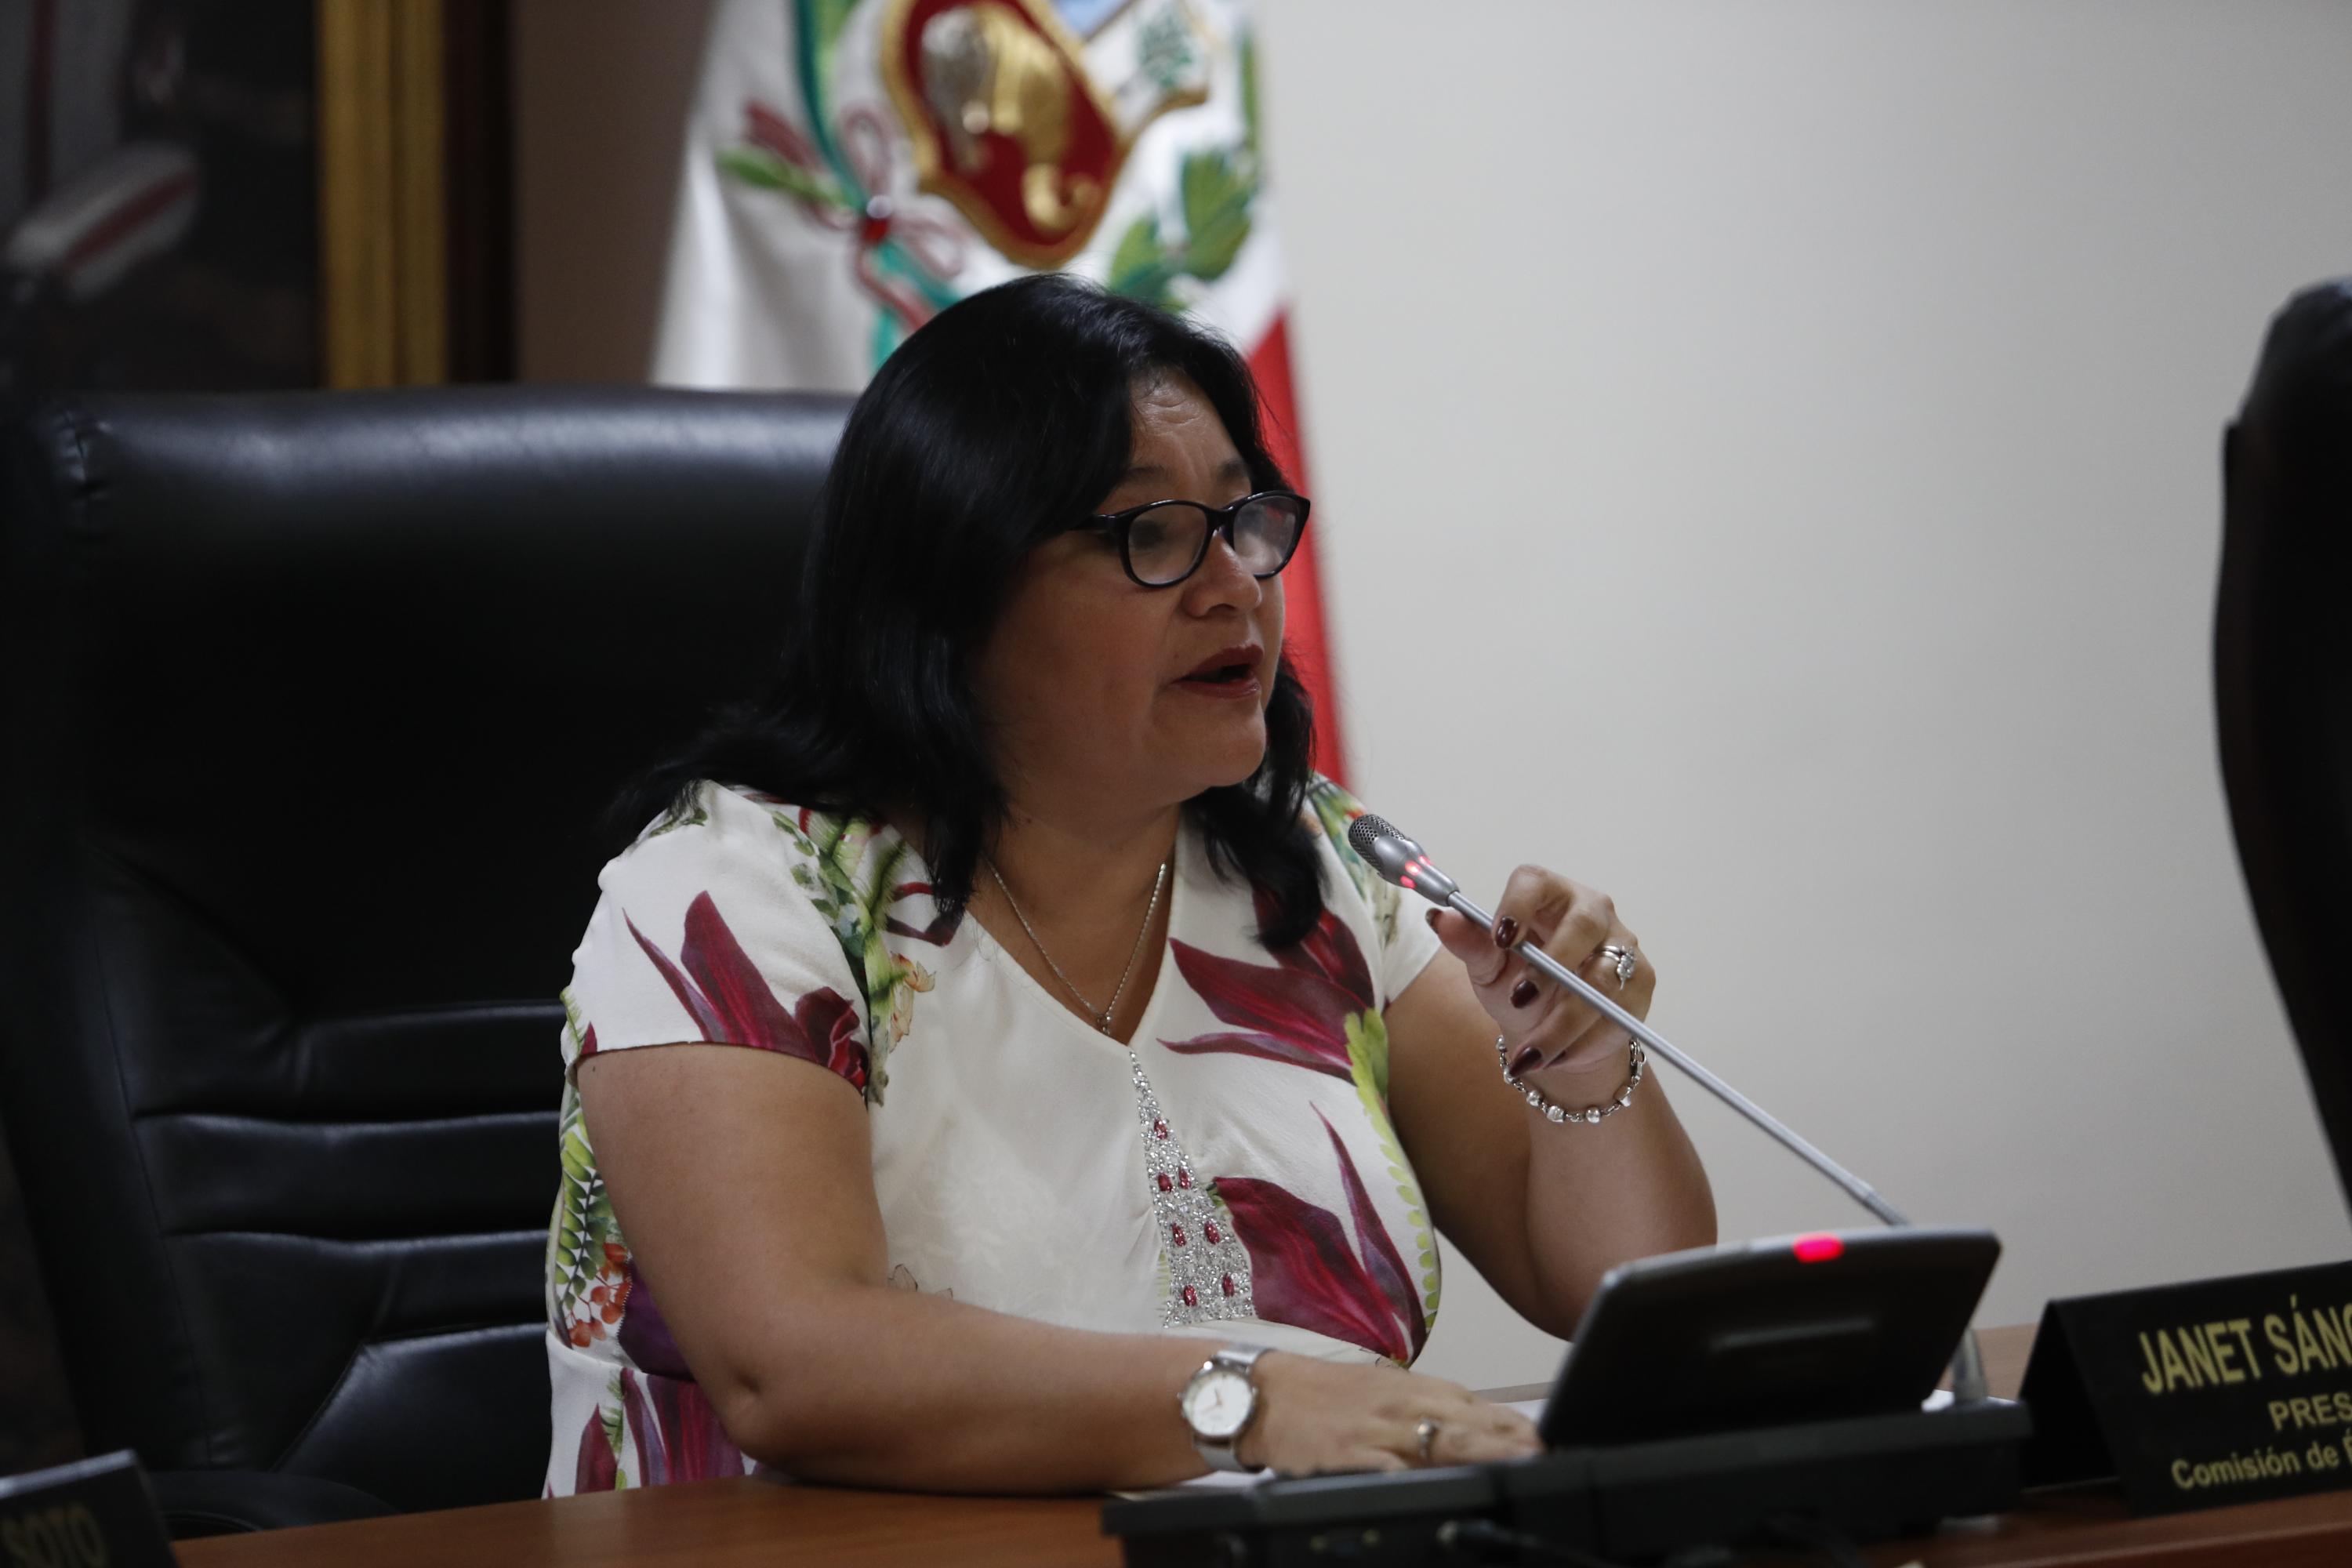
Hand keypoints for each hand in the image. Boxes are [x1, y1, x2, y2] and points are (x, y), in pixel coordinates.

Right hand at [1234, 1353, 1540, 1473]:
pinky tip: (1436, 1491)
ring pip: (1437, 1443)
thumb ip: (1444, 1415)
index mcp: (1423, 1391)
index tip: (1555, 1446)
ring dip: (1479, 1455)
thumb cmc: (1335, 1398)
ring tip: (1514, 1469)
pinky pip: (1386, 1470)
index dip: (1522, 1431)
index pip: (1485, 1410)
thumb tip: (1500, 1436)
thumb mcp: (1396, 1394)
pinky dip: (1412, 1479)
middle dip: (1511, 1444)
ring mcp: (1379, 1432)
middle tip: (1547, 1458)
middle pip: (1470, 1426)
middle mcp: (1407, 1406)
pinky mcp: (1349, 1456)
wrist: (1268, 1394)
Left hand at [1427, 866, 1654, 1077]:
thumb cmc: (1518, 988)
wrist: (1554, 1034)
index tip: (1500, 938)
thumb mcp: (1489, 970)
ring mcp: (1622, 945)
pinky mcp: (1641, 980)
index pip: (1534, 882)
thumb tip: (1439, 919)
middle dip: (1551, 967)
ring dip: (1564, 1022)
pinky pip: (1619, 1011)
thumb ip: (1470, 945)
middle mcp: (1590, 911)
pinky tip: (1557, 1057)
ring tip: (1530, 1053)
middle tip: (1519, 1000)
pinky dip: (1585, 1041)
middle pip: (1582, 925)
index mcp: (1547, 895)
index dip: (1518, 905)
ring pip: (1602, 979)